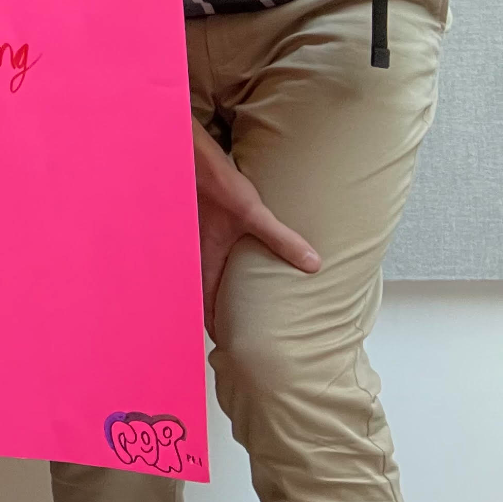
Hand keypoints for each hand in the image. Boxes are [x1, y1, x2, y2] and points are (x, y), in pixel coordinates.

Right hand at [191, 131, 319, 331]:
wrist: (188, 158)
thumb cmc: (216, 184)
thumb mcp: (253, 212)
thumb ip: (283, 239)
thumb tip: (314, 264)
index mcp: (207, 257)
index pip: (207, 303)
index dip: (215, 325)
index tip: (224, 343)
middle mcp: (195, 253)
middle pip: (201, 291)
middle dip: (214, 310)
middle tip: (230, 327)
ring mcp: (191, 239)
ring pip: (199, 273)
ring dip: (211, 287)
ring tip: (229, 299)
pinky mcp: (194, 225)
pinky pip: (200, 254)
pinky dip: (209, 265)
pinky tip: (223, 259)